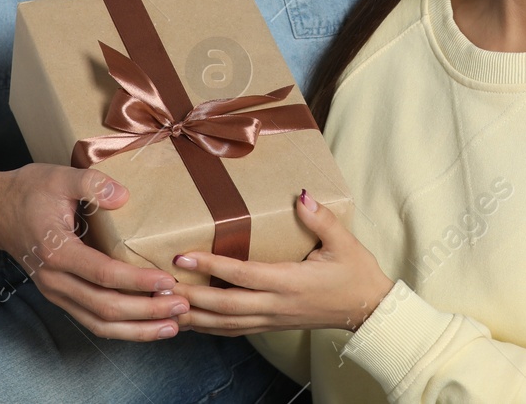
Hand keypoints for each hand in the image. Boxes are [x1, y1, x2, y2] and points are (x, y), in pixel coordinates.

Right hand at [0, 164, 188, 340]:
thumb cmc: (30, 190)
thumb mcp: (60, 176)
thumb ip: (92, 183)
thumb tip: (123, 196)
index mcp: (56, 250)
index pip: (102, 274)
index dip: (137, 281)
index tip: (168, 281)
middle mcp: (54, 279)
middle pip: (104, 307)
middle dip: (146, 311)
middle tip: (182, 306)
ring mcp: (56, 292)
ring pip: (98, 323)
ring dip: (137, 328)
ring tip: (173, 325)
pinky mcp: (62, 295)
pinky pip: (92, 320)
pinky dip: (122, 328)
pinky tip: (148, 325)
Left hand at [167, 189, 393, 335]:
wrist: (367, 309)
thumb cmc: (355, 273)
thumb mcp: (344, 242)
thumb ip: (320, 219)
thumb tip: (301, 195)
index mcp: (291, 281)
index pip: (243, 274)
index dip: (211, 265)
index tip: (183, 255)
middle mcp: (276, 304)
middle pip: (225, 305)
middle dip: (190, 296)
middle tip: (158, 285)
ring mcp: (272, 319)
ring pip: (225, 323)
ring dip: (193, 315)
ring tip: (163, 306)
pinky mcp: (271, 325)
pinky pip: (234, 329)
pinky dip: (208, 326)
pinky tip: (189, 320)